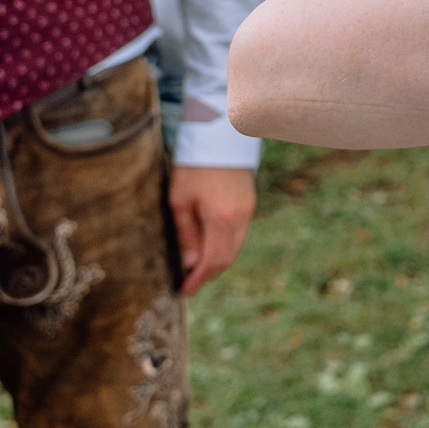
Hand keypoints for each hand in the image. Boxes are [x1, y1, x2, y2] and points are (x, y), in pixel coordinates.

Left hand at [167, 165, 256, 295]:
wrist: (220, 137)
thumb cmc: (194, 167)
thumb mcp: (180, 200)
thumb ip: (186, 233)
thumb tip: (190, 262)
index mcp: (222, 219)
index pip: (212, 261)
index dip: (199, 279)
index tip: (185, 290)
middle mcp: (240, 218)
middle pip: (227, 258)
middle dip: (208, 274)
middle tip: (190, 283)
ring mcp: (248, 211)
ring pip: (235, 248)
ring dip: (217, 262)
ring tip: (197, 269)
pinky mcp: (249, 204)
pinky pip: (239, 235)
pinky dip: (225, 247)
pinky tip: (210, 247)